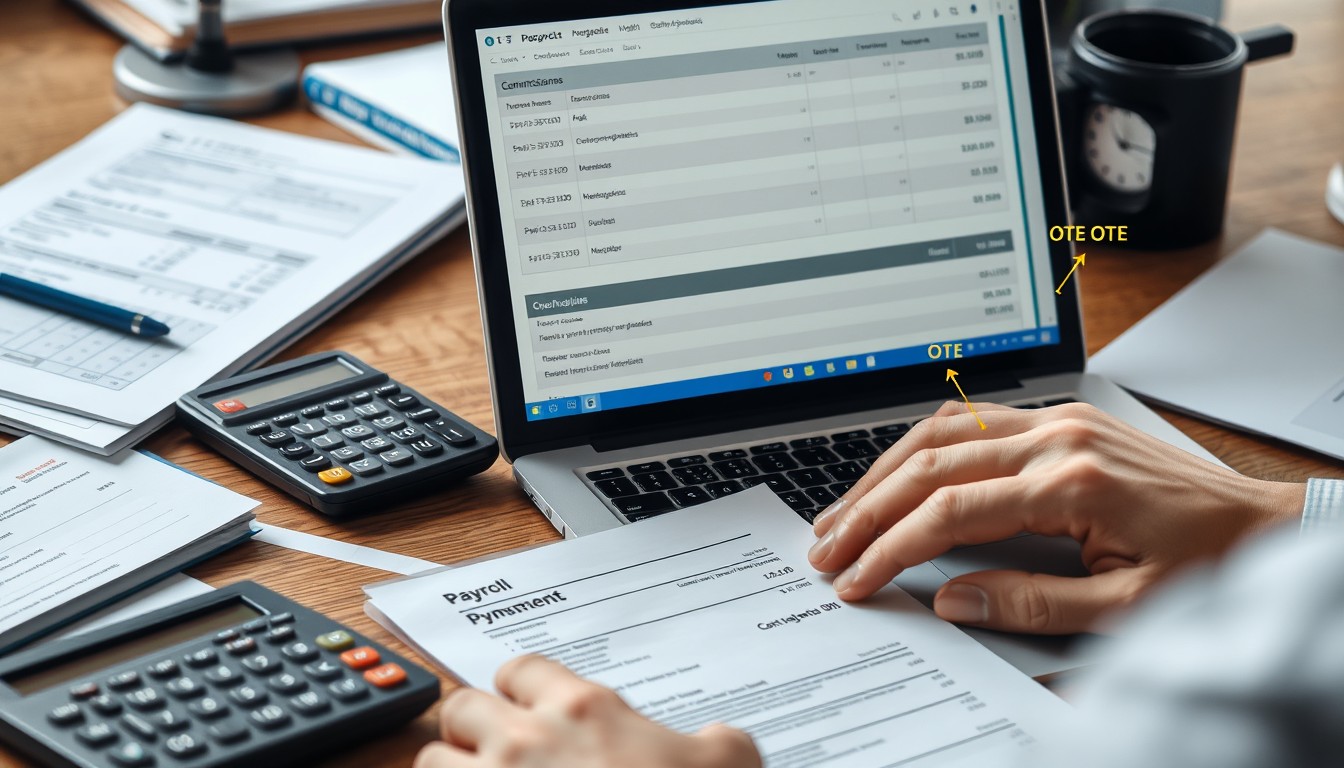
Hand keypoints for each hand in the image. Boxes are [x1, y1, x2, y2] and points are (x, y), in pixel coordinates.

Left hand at [413, 655, 760, 767]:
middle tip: (493, 754)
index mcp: (584, 710)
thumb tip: (715, 740)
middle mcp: (528, 740)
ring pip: (431, 761)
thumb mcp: (730, 760)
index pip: (520, 669)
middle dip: (470, 729)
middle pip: (461, 707)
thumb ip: (715, 739)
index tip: (525, 709)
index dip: (519, 690)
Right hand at [807, 402, 1303, 633]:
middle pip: (931, 463)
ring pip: (942, 431)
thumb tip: (952, 599)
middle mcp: (1058, 437)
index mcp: (1072, 483)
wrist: (1264, 524)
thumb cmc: (1207, 563)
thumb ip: (1031, 603)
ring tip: (843, 512)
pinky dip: (922, 447)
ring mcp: (1057, 420)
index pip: (950, 510)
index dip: (890, 547)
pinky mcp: (1060, 419)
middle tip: (825, 547)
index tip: (856, 577)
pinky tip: (897, 471)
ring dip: (883, 472)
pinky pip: (971, 420)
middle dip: (867, 509)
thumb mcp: (1125, 606)